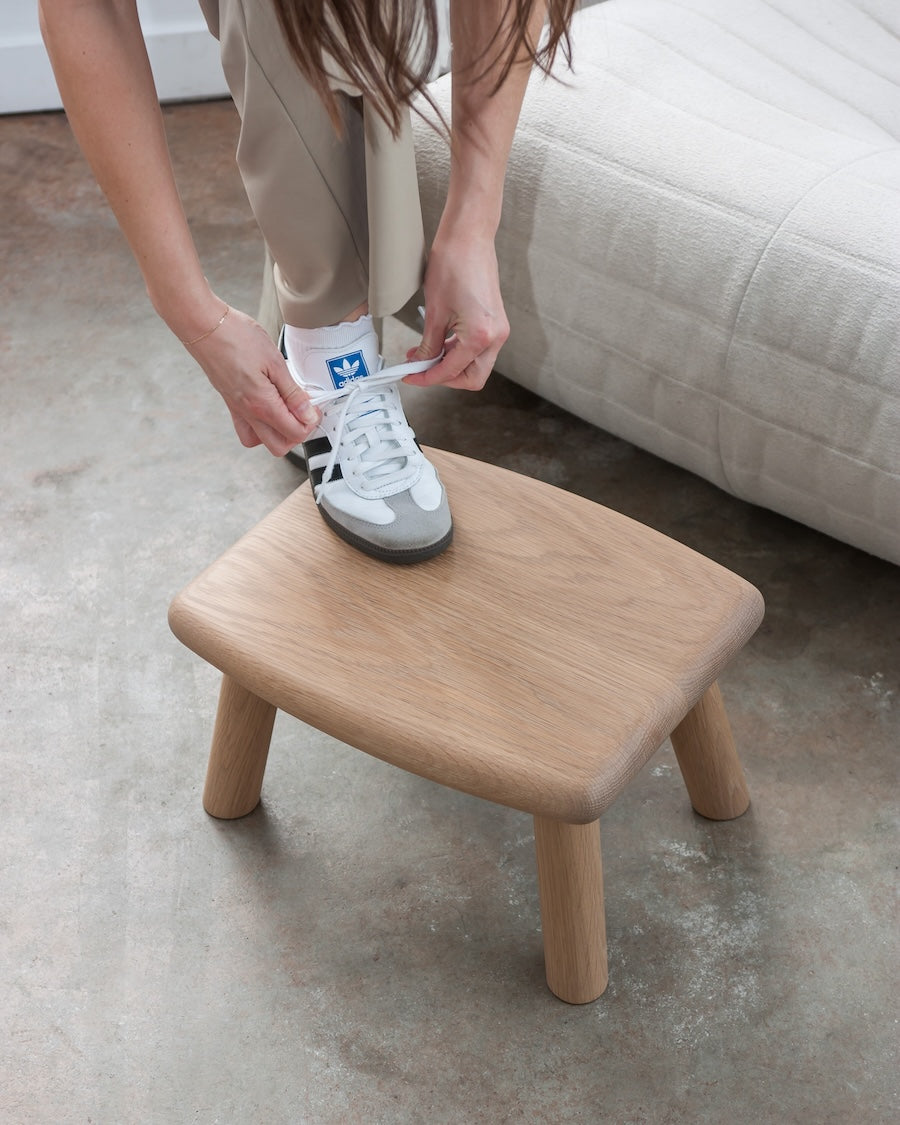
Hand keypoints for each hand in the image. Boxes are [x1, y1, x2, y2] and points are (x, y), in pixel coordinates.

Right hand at [185, 305, 320, 455]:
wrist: (204, 326)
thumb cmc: (236, 337)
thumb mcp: (275, 362)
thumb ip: (292, 392)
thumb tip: (307, 413)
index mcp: (262, 404)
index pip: (295, 433)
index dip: (310, 422)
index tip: (313, 406)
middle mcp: (248, 413)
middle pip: (279, 446)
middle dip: (297, 433)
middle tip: (304, 411)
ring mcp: (237, 410)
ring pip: (261, 441)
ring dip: (278, 432)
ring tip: (287, 409)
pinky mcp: (231, 403)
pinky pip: (246, 428)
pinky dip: (261, 426)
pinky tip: (269, 406)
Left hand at [403, 224, 509, 389]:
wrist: (469, 237)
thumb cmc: (454, 264)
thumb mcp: (435, 312)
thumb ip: (429, 345)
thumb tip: (421, 363)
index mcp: (481, 336)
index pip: (452, 371)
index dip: (428, 377)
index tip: (411, 376)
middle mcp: (495, 336)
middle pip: (472, 378)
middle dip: (445, 377)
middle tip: (421, 371)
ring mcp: (498, 330)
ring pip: (476, 365)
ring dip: (451, 364)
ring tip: (424, 355)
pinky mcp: (495, 322)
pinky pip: (479, 349)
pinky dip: (459, 351)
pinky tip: (439, 344)